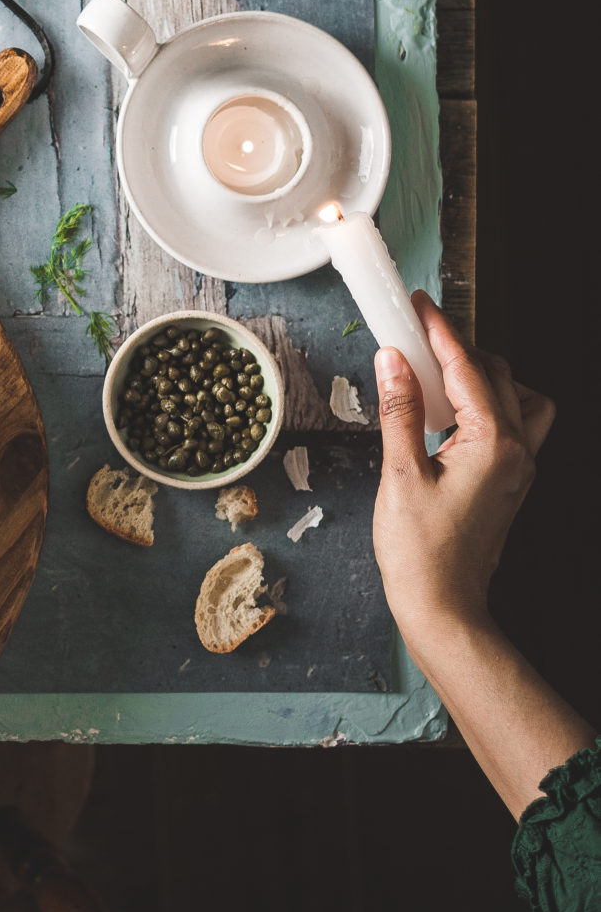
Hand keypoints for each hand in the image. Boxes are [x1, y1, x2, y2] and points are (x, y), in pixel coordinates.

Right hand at [372, 292, 553, 639]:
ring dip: (483, 376)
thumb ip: (400, 411)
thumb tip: (393, 360)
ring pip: (519, 398)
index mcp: (493, 443)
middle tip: (415, 336)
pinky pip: (515, 425)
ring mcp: (519, 468)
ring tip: (438, 376)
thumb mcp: (400, 475)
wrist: (444, 607)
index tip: (417, 304)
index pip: (466, 368)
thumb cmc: (420, 552)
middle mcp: (517, 450)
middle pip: (497, 374)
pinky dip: (489, 405)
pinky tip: (450, 414)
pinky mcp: (510, 483)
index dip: (439, 330)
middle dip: (458, 349)